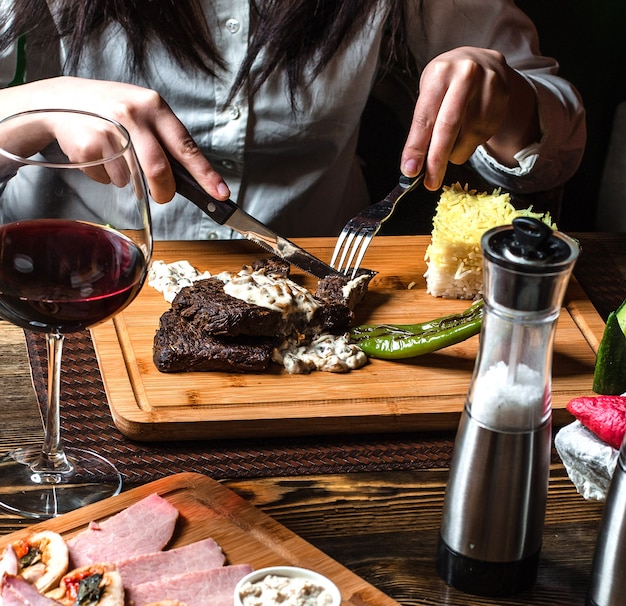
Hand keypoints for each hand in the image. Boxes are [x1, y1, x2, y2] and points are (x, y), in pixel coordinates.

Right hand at [3, 77, 229, 202]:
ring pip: (131, 178)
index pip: (185, 146)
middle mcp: (132, 116)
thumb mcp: (143, 112)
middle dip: (164, 192)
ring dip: (128, 179)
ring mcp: (107, 131)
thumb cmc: (113, 110)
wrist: (61, 99)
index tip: (221, 194)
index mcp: (154, 106)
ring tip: (116, 156)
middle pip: (158, 170)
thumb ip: (165, 140)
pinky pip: (107, 179)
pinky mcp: (87, 146)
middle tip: (163, 196)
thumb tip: (190, 179)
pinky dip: (106, 176)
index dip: (205, 174)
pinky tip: (99, 156)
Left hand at [400, 47, 540, 189]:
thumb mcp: (430, 91)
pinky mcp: (503, 98)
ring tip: (450, 152)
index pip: (425, 117)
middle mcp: (466, 76)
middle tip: (431, 181)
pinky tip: (468, 134)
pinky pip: (485, 134)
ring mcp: (488, 86)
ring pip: (470, 135)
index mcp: (440, 73)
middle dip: (437, 160)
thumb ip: (424, 123)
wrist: (483, 60)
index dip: (416, 147)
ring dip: (456, 153)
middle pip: (449, 127)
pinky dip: (472, 143)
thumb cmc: (448, 81)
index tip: (410, 170)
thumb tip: (415, 163)